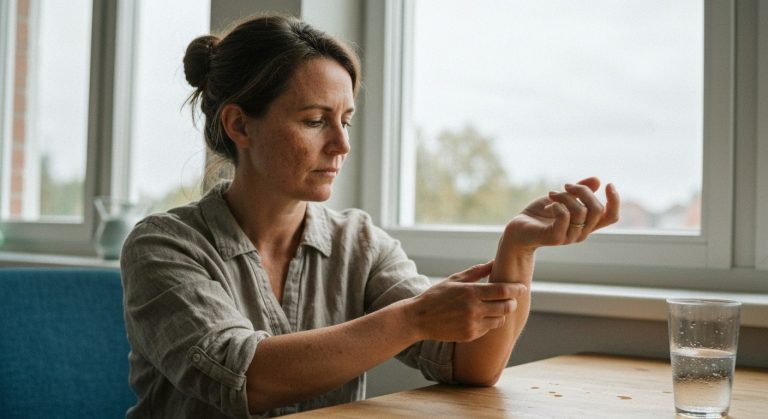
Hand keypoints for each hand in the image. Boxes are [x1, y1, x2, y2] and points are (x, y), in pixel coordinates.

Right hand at [405, 261, 527, 341]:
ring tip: (495, 308)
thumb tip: (495, 262)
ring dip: (501, 314)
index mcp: (470, 292)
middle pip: (506, 307)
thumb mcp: (455, 279)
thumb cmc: (437, 295)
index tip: (522, 287)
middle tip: (511, 299)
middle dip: (512, 302)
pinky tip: (482, 317)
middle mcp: (473, 309)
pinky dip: (489, 323)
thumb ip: (477, 272)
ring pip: (499, 320)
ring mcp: (472, 324)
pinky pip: (488, 329)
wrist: (419, 318)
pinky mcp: (470, 336)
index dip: (516, 289)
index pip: (502, 291)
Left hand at [502, 177, 619, 251]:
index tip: (608, 184)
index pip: (611, 216)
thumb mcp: (562, 198)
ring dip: (565, 196)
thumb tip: (597, 180)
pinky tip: (548, 205)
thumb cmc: (540, 215)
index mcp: (586, 224)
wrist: (518, 230)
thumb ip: (579, 192)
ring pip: (580, 211)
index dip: (615, 200)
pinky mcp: (554, 238)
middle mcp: (581, 232)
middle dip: (584, 191)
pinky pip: (564, 217)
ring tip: (552, 194)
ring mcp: (569, 237)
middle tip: (566, 186)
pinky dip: (557, 205)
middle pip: (598, 210)